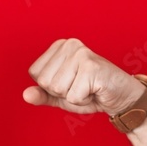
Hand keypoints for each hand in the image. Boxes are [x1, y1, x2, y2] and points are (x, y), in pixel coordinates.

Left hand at [22, 38, 144, 115]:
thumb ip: (42, 95)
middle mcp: (69, 45)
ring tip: (88, 88)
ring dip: (73, 96)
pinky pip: (72, 96)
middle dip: (62, 93)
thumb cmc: (91, 93)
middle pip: (45, 82)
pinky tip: (95, 90)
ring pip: (57, 89)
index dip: (51, 88)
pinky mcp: (91, 66)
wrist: (121, 97)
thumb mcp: (61, 96)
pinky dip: (83, 100)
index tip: (70, 84)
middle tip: (81, 87)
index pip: (35, 75)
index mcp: (59, 47)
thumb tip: (25, 95)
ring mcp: (81, 53)